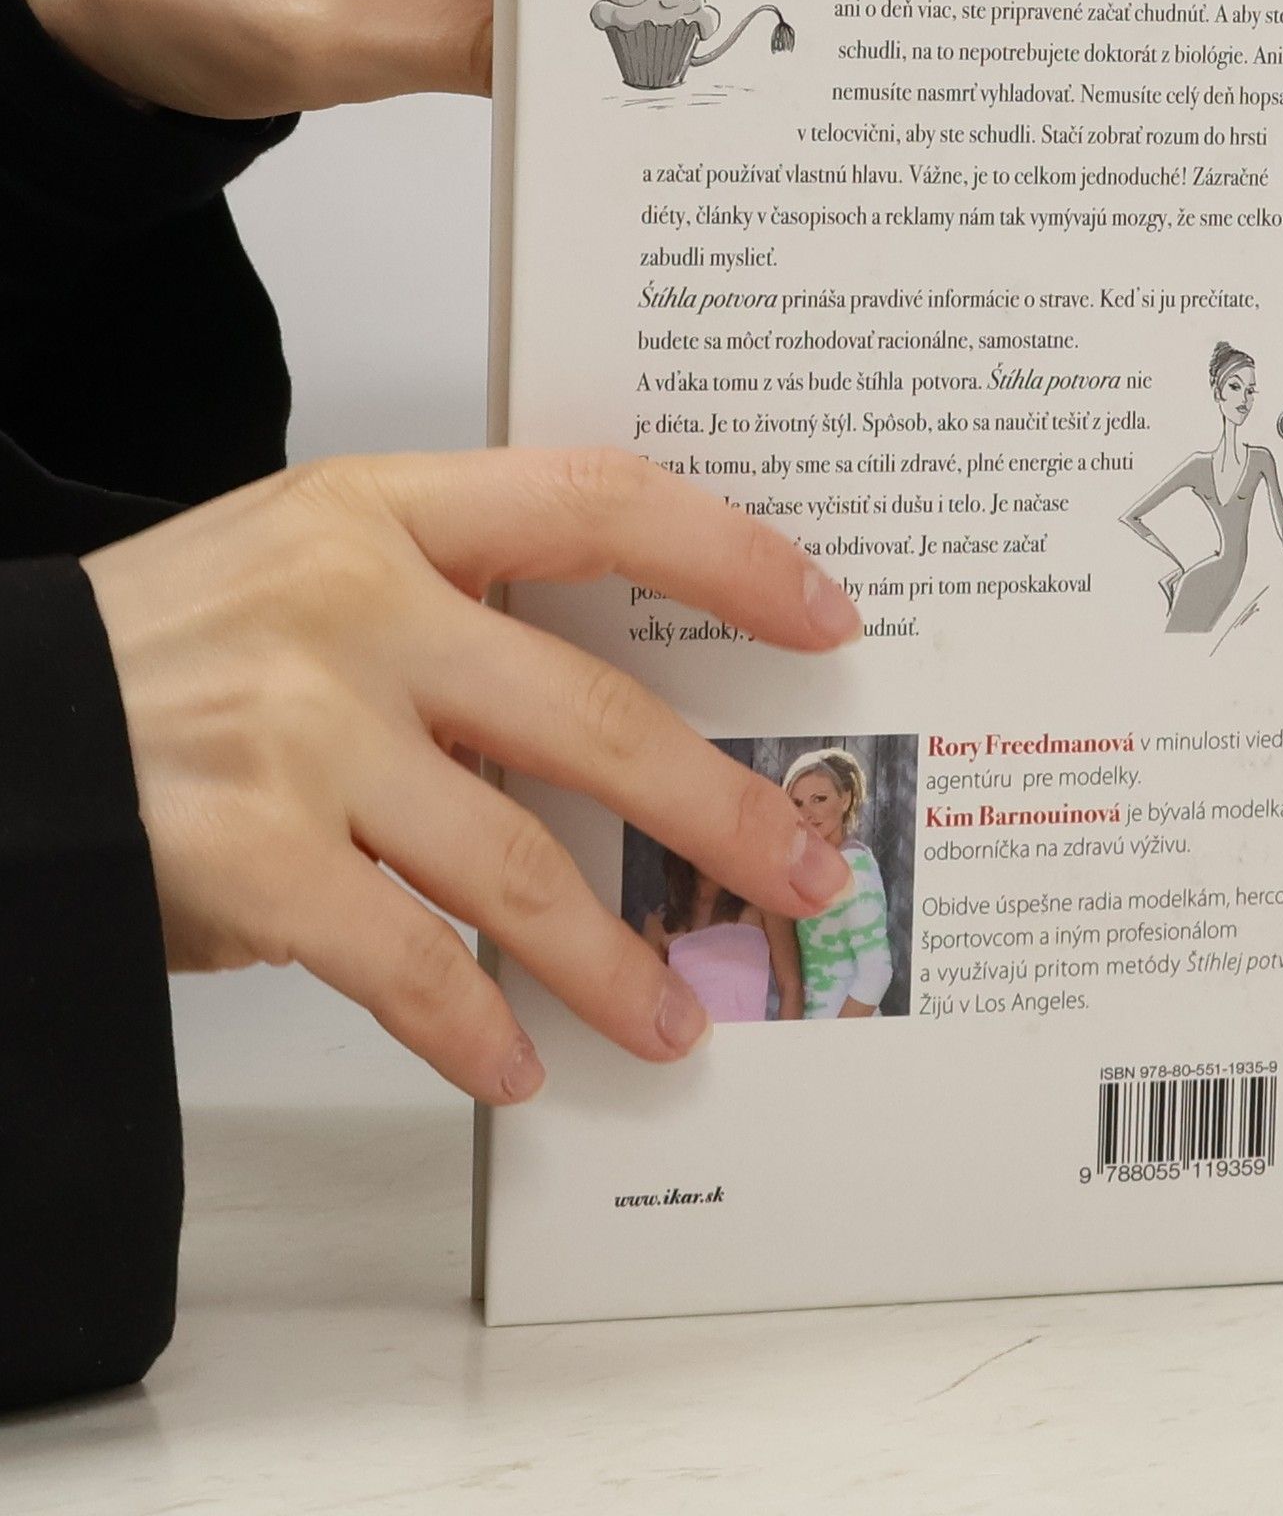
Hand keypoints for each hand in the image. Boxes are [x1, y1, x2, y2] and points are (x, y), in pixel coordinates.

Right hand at [80, 447, 864, 1102]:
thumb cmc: (169, 645)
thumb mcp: (309, 566)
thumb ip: (454, 611)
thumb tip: (617, 726)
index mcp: (381, 511)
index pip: (598, 503)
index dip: (730, 555)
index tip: (826, 615)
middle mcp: (353, 607)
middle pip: (595, 716)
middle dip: (720, 811)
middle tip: (801, 870)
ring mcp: (301, 731)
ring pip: (518, 864)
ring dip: (613, 960)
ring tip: (678, 1015)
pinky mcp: (249, 852)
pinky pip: (405, 961)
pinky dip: (471, 1026)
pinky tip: (518, 1065)